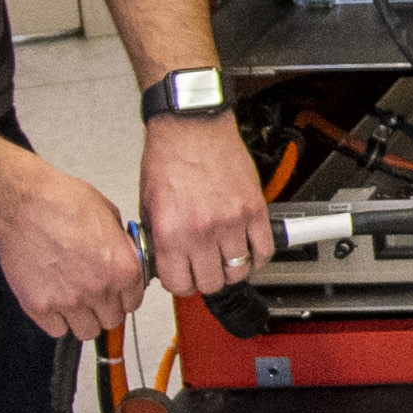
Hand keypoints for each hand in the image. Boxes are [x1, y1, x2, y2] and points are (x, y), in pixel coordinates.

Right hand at [0, 157, 156, 339]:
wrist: (22, 202)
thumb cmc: (62, 201)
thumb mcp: (111, 217)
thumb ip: (121, 245)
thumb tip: (124, 256)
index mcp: (124, 269)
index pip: (133, 304)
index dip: (122, 298)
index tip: (113, 294)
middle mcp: (100, 289)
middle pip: (111, 321)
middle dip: (103, 310)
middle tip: (90, 296)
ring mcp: (69, 301)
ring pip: (86, 331)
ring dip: (81, 319)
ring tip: (71, 300)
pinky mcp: (39, 306)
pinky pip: (56, 330)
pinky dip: (55, 321)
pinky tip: (52, 302)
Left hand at [139, 113, 274, 302]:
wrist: (192, 127)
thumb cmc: (168, 158)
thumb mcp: (149, 205)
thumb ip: (159, 239)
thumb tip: (166, 262)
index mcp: (172, 232)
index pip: (180, 284)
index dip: (181, 284)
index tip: (184, 278)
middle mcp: (203, 230)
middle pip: (212, 283)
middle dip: (206, 279)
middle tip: (204, 269)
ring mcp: (232, 222)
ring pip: (239, 271)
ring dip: (232, 269)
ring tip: (225, 259)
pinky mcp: (255, 210)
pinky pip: (264, 250)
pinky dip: (257, 257)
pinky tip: (247, 250)